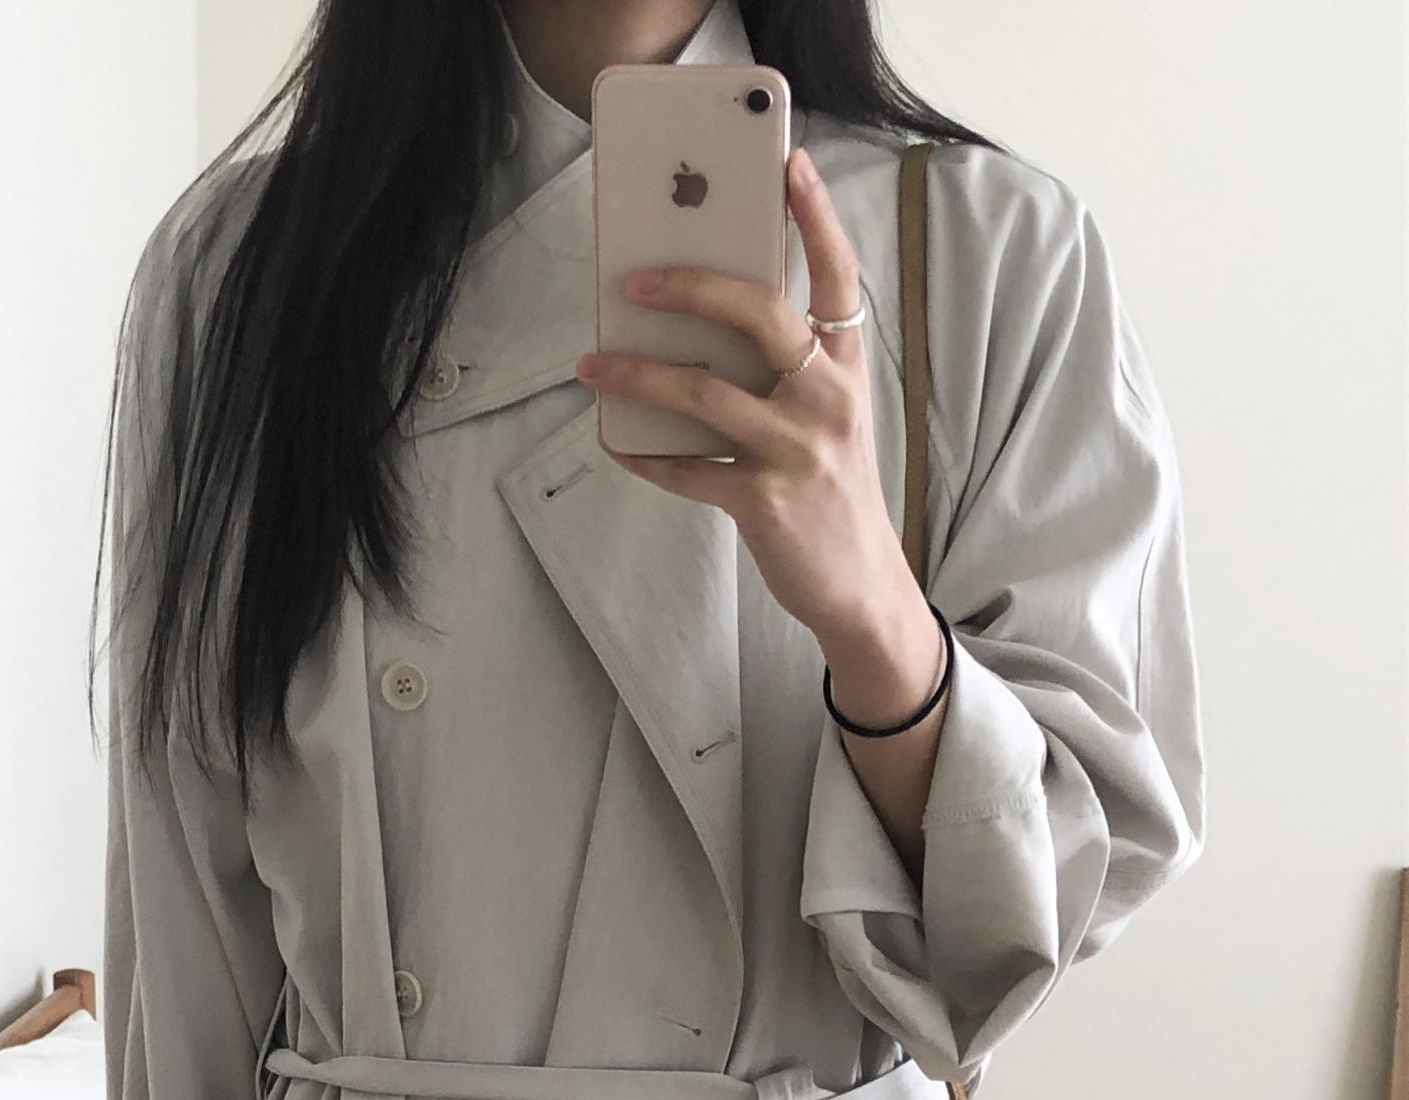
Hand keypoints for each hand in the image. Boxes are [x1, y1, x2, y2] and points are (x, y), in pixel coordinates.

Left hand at [574, 145, 936, 701]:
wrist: (859, 583)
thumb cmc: (830, 485)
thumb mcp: (829, 415)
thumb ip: (787, 368)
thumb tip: (698, 325)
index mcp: (846, 367)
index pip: (838, 277)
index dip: (816, 217)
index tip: (789, 164)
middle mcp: (826, 398)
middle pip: (760, 316)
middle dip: (693, 287)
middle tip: (634, 279)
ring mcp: (795, 451)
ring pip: (706, 393)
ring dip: (639, 374)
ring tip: (593, 362)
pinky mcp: (763, 503)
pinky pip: (687, 470)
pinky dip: (643, 455)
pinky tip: (614, 439)